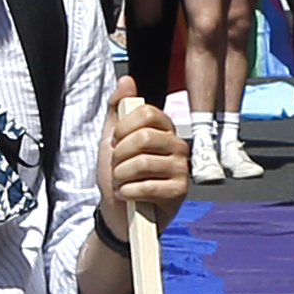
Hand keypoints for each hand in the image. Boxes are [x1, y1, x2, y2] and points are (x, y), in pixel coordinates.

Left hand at [101, 78, 187, 230]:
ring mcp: (181, 168)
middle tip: (118, 168)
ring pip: (143, 163)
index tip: (116, 142)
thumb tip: (127, 80)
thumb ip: (118, 109)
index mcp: (164, 129)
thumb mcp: (112, 139)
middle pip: (143, 138)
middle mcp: (177, 145)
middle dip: (120, 156)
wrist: (117, 213)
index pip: (146, 113)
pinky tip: (128, 195)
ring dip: (121, 176)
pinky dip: (129, 192)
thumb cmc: (118, 175)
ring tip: (122, 183)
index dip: (124, 128)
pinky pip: (148, 185)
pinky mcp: (180, 191)